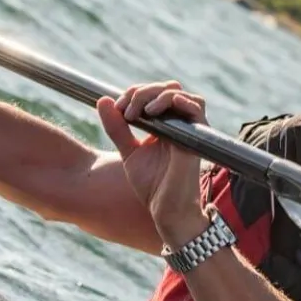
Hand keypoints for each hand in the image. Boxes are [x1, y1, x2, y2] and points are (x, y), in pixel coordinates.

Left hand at [97, 81, 210, 243]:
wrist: (166, 212)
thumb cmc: (152, 186)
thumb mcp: (128, 152)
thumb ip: (117, 128)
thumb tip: (103, 100)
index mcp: (165, 125)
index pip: (152, 94)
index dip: (133, 94)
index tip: (116, 109)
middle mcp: (179, 123)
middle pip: (164, 88)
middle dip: (141, 92)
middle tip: (125, 111)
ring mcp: (189, 128)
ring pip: (178, 92)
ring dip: (155, 94)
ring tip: (139, 112)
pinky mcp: (197, 137)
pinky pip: (196, 106)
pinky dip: (177, 100)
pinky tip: (154, 111)